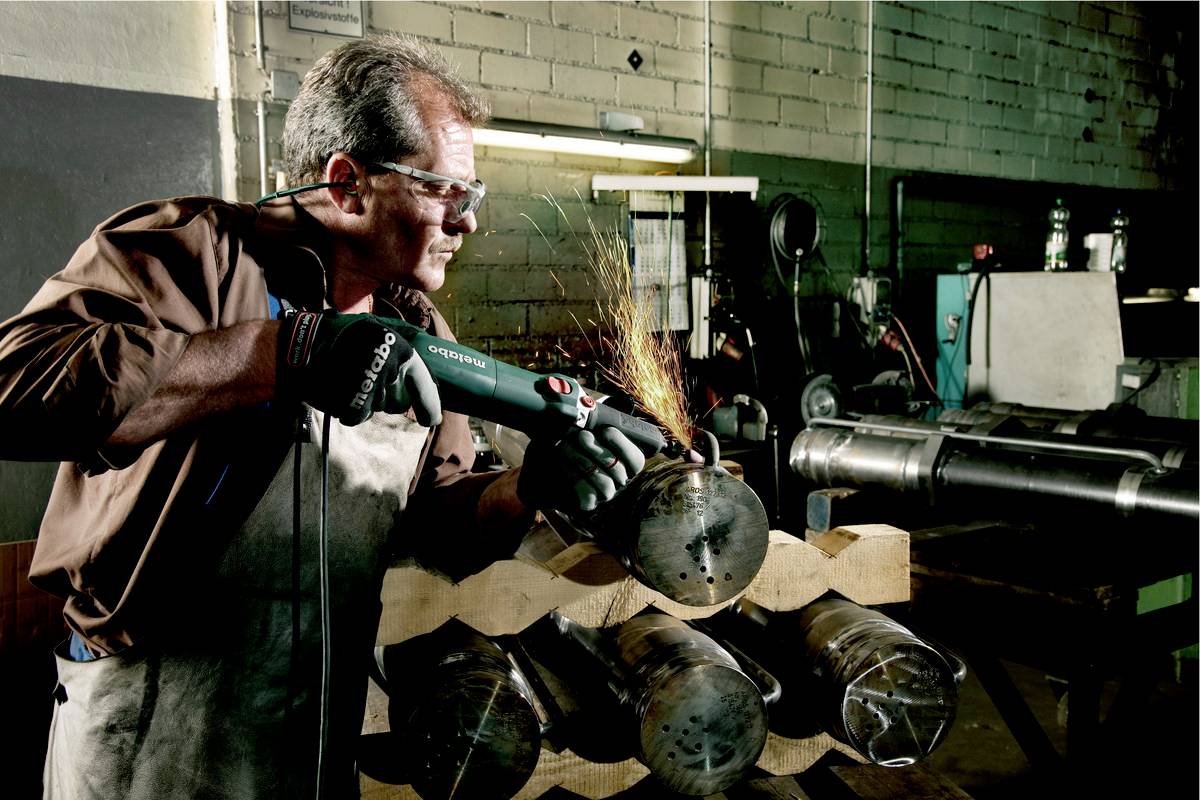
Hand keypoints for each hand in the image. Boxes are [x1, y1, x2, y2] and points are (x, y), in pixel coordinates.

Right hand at [277, 310, 441, 426]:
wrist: (301, 347)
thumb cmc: (339, 335)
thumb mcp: (377, 327)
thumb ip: (402, 342)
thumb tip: (426, 358)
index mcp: (400, 349)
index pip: (424, 383)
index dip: (429, 405)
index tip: (431, 418)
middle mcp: (390, 368)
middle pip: (400, 401)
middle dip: (388, 396)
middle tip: (368, 379)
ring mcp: (373, 387)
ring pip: (378, 407)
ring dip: (367, 399)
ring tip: (350, 378)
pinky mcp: (355, 404)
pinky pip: (359, 415)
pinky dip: (350, 407)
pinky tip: (340, 390)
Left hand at [517, 426, 645, 513]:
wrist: (538, 467)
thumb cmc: (562, 444)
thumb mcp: (576, 428)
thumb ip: (591, 419)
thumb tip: (598, 404)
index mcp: (622, 461)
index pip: (636, 460)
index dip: (624, 445)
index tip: (606, 430)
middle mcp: (617, 480)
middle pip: (619, 470)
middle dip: (599, 451)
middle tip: (581, 436)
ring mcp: (604, 494)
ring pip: (605, 483)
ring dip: (584, 462)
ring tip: (565, 447)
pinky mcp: (588, 504)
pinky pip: (589, 494)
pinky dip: (575, 477)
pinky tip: (563, 463)